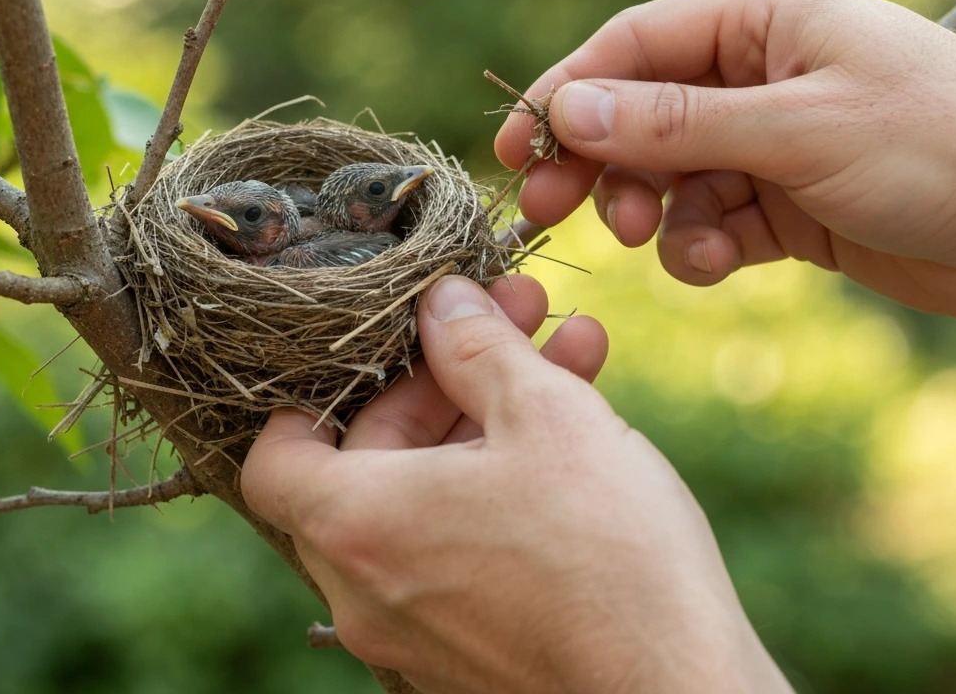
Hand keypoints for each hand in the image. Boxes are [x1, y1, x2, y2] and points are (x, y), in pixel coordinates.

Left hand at [241, 275, 789, 693]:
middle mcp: (366, 590)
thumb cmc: (607, 553)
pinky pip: (461, 551)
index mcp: (358, 524)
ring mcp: (415, 633)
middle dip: (443, 381)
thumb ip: (478, 346)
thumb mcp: (545, 416)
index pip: (277, 455)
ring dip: (488, 419)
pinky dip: (500, 487)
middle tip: (508, 324)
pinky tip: (580, 429)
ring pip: (430, 500)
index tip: (379, 354)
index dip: (316, 392)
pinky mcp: (469, 655)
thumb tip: (441, 301)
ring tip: (567, 355)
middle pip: (369, 463)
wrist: (678, 693)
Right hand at [495, 0, 955, 320]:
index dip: (568, 93)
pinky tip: (717, 265)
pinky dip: (702, 248)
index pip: (635, 46)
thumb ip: (679, 124)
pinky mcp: (790, 205)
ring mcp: (774, 142)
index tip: (517, 148)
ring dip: (656, 214)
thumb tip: (571, 110)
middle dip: (599, 163)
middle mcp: (761, 73)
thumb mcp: (799, 129)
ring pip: (673, 177)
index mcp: (763, 20)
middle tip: (551, 210)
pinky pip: (714, 223)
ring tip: (659, 242)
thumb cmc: (941, 146)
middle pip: (642, 113)